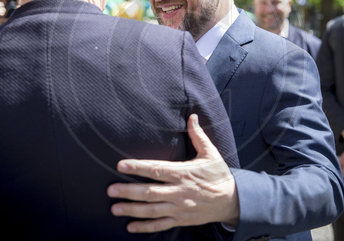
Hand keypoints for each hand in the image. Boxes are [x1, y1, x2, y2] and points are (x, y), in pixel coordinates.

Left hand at [107, 114, 238, 232]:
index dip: (138, 167)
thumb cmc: (219, 175)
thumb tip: (192, 116)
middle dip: (128, 191)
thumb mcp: (210, 153)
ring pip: (152, 210)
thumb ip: (198, 136)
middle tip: (110, 190)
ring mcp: (180, 208)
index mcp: (184, 173)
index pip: (157, 170)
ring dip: (132, 210)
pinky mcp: (182, 219)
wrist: (233, 200)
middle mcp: (180, 192)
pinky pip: (161, 224)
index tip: (121, 165)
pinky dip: (145, 227)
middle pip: (149, 192)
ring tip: (115, 208)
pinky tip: (131, 226)